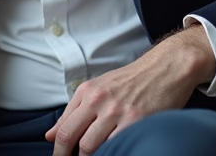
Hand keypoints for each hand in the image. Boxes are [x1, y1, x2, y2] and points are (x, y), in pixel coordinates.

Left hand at [45, 24, 215, 155]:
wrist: (164, 68)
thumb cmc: (131, 80)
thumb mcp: (98, 88)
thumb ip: (73, 112)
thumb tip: (50, 136)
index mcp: (87, 92)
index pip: (64, 128)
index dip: (58, 149)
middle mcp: (98, 100)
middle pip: (74, 138)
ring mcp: (117, 112)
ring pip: (92, 146)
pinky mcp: (136, 121)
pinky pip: (117, 145)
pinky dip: (112, 152)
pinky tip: (112, 152)